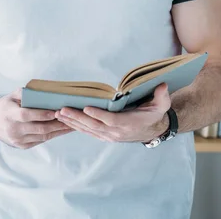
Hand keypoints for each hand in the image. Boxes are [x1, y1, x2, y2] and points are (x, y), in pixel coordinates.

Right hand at [0, 88, 73, 148]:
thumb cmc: (4, 106)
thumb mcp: (11, 95)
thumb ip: (25, 93)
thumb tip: (43, 91)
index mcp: (9, 114)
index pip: (27, 115)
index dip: (42, 114)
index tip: (56, 111)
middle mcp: (13, 129)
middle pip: (38, 128)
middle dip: (56, 124)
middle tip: (71, 118)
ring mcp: (17, 140)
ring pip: (41, 136)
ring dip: (58, 131)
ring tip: (71, 124)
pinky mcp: (21, 146)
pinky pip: (40, 140)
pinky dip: (52, 135)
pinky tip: (61, 130)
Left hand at [55, 83, 170, 142]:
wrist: (153, 130)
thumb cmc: (154, 114)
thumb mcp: (161, 105)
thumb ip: (161, 96)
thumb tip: (162, 86)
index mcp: (128, 124)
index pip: (111, 121)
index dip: (98, 115)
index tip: (86, 108)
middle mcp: (116, 132)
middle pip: (94, 126)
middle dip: (77, 118)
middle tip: (62, 110)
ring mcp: (109, 135)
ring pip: (88, 129)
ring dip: (72, 122)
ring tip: (59, 114)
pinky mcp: (105, 135)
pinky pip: (88, 131)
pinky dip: (76, 126)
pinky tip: (65, 120)